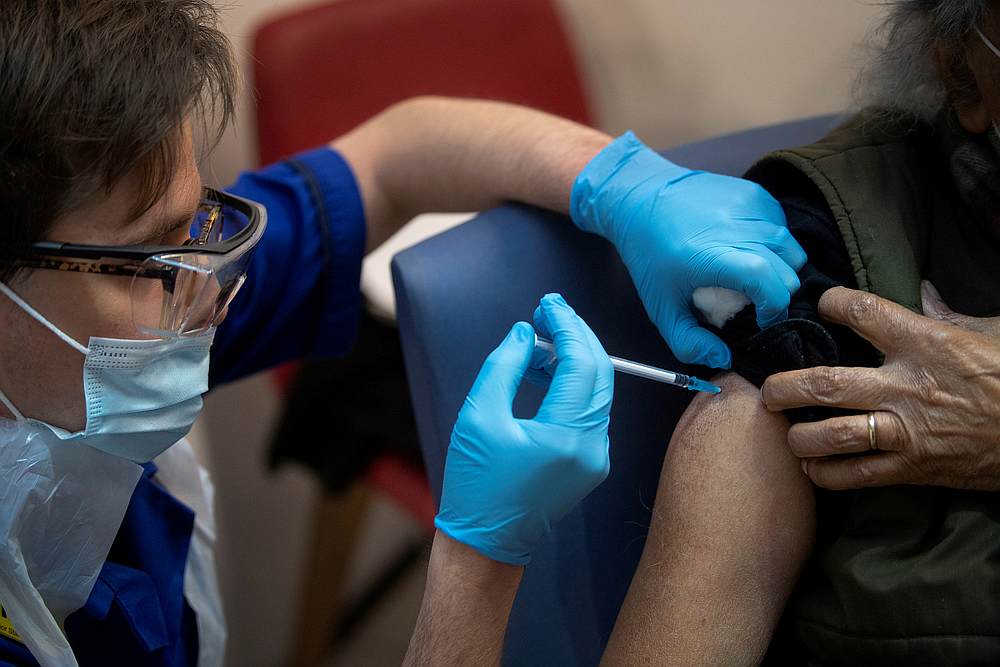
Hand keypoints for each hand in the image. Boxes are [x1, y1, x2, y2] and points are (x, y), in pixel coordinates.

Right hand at [435, 293, 613, 563]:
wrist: (486, 543)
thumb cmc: (476, 486)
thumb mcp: (479, 417)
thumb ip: (503, 366)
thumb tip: (524, 333)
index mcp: (568, 437)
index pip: (583, 364)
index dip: (567, 327)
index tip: (547, 305)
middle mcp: (593, 447)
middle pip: (599, 372)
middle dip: (576, 336)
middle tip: (547, 312)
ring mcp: (596, 457)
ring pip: (596, 390)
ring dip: (573, 359)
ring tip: (537, 343)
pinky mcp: (589, 462)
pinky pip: (588, 410)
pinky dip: (570, 384)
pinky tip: (543, 372)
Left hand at [570, 132, 806, 367]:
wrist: (642, 198)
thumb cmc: (650, 256)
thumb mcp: (661, 308)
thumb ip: (689, 342)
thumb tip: (724, 358)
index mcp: (714, 256)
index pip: (771, 283)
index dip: (774, 308)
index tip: (760, 319)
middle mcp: (738, 227)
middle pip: (789, 270)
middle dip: (776, 293)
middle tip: (750, 300)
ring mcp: (750, 206)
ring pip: (792, 248)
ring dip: (780, 268)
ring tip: (749, 275)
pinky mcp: (755, 193)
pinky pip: (783, 226)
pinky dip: (774, 243)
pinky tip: (746, 247)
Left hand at [761, 286, 999, 490]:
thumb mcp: (990, 335)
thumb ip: (946, 315)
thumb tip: (921, 290)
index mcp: (925, 344)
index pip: (862, 311)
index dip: (833, 303)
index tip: (823, 305)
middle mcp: (905, 386)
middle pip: (823, 383)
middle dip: (783, 387)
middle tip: (768, 390)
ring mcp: (905, 431)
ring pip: (830, 435)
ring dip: (797, 436)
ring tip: (786, 432)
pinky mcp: (911, 469)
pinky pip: (853, 476)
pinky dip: (825, 475)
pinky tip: (812, 468)